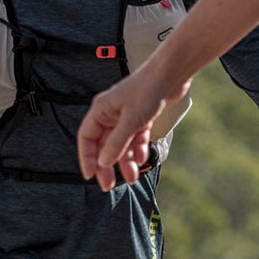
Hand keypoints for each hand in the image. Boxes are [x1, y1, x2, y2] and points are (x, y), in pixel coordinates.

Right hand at [77, 69, 179, 187]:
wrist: (172, 74)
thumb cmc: (148, 90)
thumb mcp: (131, 121)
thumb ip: (116, 143)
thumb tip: (103, 163)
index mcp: (101, 110)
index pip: (87, 138)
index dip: (86, 157)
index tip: (90, 175)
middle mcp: (111, 113)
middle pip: (104, 144)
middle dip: (107, 165)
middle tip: (109, 184)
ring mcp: (126, 115)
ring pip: (122, 144)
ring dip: (126, 161)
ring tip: (133, 177)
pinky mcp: (141, 116)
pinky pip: (135, 138)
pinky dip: (139, 149)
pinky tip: (144, 158)